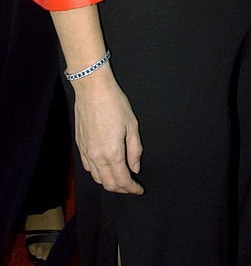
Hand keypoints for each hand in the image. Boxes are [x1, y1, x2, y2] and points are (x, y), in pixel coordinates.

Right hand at [73, 72, 143, 194]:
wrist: (92, 90)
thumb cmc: (115, 104)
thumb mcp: (132, 125)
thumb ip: (134, 150)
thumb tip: (135, 168)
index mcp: (112, 153)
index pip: (122, 180)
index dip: (132, 188)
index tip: (139, 190)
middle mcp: (97, 157)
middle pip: (108, 183)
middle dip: (121, 189)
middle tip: (131, 186)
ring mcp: (86, 152)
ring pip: (97, 178)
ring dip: (109, 183)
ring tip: (120, 179)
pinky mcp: (80, 146)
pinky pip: (88, 168)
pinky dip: (97, 174)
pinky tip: (104, 169)